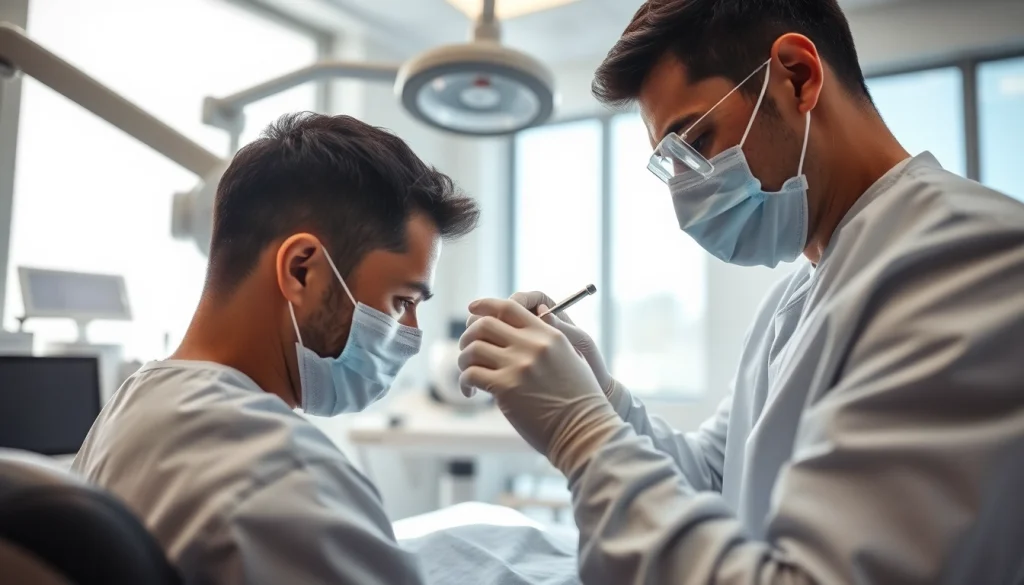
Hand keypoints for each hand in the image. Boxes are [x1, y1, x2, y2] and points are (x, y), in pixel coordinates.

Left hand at [458, 298, 621, 474]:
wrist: (584, 430)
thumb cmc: (579, 399)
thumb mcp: (572, 357)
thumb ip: (549, 337)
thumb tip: (526, 322)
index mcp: (548, 334)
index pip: (509, 307)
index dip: (485, 306)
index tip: (471, 310)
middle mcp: (532, 345)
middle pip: (484, 324)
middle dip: (469, 335)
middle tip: (468, 351)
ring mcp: (519, 365)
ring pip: (473, 348)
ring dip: (464, 360)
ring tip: (468, 373)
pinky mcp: (506, 388)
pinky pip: (471, 374)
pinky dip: (465, 382)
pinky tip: (471, 392)